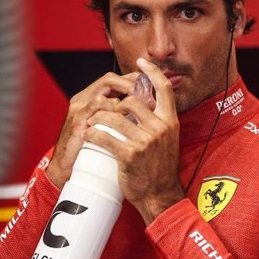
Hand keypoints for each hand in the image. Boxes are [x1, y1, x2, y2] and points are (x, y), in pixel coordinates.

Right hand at [46, 71, 138, 188]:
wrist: (65, 169)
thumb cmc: (86, 152)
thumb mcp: (104, 131)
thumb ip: (117, 120)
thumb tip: (143, 116)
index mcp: (89, 100)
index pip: (113, 81)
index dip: (131, 81)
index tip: (149, 89)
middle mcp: (83, 99)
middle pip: (110, 79)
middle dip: (131, 83)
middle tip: (148, 94)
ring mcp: (80, 108)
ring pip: (105, 88)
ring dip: (127, 92)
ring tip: (142, 103)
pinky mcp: (78, 119)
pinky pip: (98, 105)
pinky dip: (114, 106)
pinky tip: (127, 114)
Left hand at [84, 58, 184, 223]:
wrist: (159, 196)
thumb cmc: (160, 169)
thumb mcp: (167, 140)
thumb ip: (158, 122)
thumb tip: (145, 104)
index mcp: (170, 122)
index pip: (164, 89)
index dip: (152, 72)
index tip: (141, 62)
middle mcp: (159, 128)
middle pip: (132, 100)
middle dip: (115, 103)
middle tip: (104, 110)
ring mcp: (145, 141)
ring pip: (114, 117)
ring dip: (99, 118)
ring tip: (92, 123)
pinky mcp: (129, 154)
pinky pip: (105, 136)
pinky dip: (93, 134)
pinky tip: (89, 136)